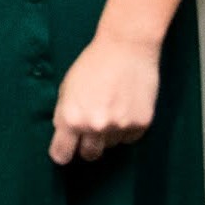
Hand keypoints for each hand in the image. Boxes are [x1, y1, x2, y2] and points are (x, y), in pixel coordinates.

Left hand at [50, 33, 159, 164]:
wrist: (127, 48)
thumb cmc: (92, 65)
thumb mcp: (66, 89)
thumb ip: (63, 115)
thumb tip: (64, 136)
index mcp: (72, 119)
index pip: (62, 154)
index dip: (62, 154)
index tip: (64, 152)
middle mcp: (95, 126)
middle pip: (89, 155)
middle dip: (86, 147)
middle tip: (89, 133)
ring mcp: (121, 127)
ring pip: (111, 145)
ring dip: (108, 134)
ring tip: (111, 108)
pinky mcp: (142, 123)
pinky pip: (130, 138)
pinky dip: (126, 129)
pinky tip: (125, 108)